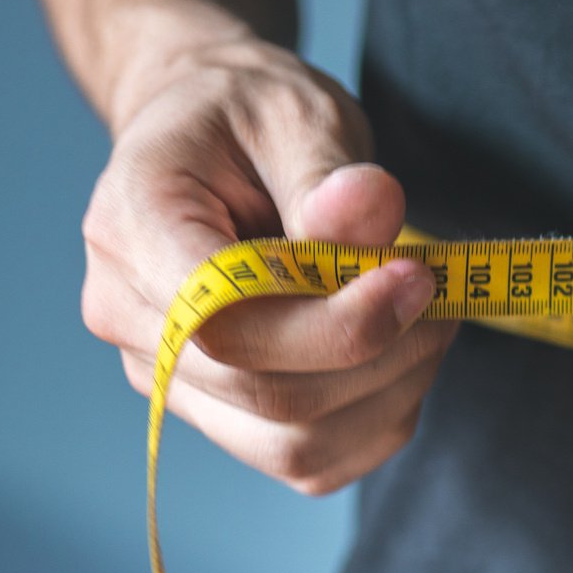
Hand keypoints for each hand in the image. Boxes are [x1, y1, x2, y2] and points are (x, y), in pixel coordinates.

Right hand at [80, 33, 455, 494]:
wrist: (209, 137)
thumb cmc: (247, 117)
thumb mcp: (295, 112)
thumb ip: (329, 170)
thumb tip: (371, 212)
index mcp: (131, 228)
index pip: (221, 323)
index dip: (334, 322)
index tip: (418, 277)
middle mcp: (130, 319)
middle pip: (267, 393)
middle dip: (381, 352)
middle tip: (441, 290)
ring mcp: (166, 377)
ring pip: (293, 444)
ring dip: (390, 392)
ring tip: (428, 316)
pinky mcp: (215, 413)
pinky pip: (308, 461)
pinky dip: (378, 421)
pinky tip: (401, 356)